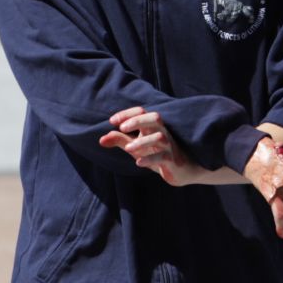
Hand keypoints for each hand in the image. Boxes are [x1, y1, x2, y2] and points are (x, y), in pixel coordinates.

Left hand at [99, 107, 219, 185]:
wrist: (181, 170)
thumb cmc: (156, 154)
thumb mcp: (136, 147)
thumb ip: (120, 140)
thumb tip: (101, 139)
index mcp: (153, 126)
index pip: (142, 111)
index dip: (127, 114)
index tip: (112, 121)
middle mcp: (162, 132)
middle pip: (154, 118)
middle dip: (137, 120)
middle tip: (121, 127)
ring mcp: (169, 146)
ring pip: (159, 137)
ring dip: (142, 141)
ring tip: (128, 148)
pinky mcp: (173, 160)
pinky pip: (163, 157)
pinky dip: (151, 159)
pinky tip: (138, 163)